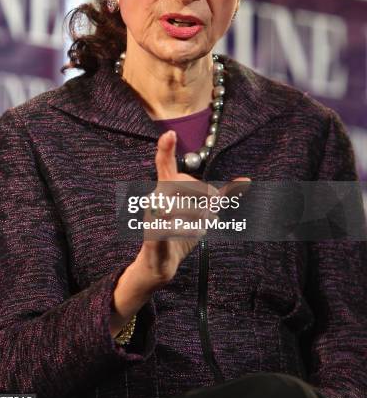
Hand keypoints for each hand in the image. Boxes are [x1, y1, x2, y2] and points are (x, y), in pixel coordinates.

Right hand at [136, 130, 249, 287]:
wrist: (162, 263)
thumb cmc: (182, 233)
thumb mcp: (204, 211)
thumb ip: (220, 195)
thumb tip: (247, 181)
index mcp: (166, 188)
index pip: (165, 164)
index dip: (166, 148)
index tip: (170, 133)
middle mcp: (156, 197)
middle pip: (183, 183)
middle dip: (203, 194)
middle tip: (211, 206)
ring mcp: (151, 214)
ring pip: (183, 206)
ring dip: (198, 217)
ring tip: (198, 226)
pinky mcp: (151, 233)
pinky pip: (174, 227)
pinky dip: (186, 231)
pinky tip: (186, 233)